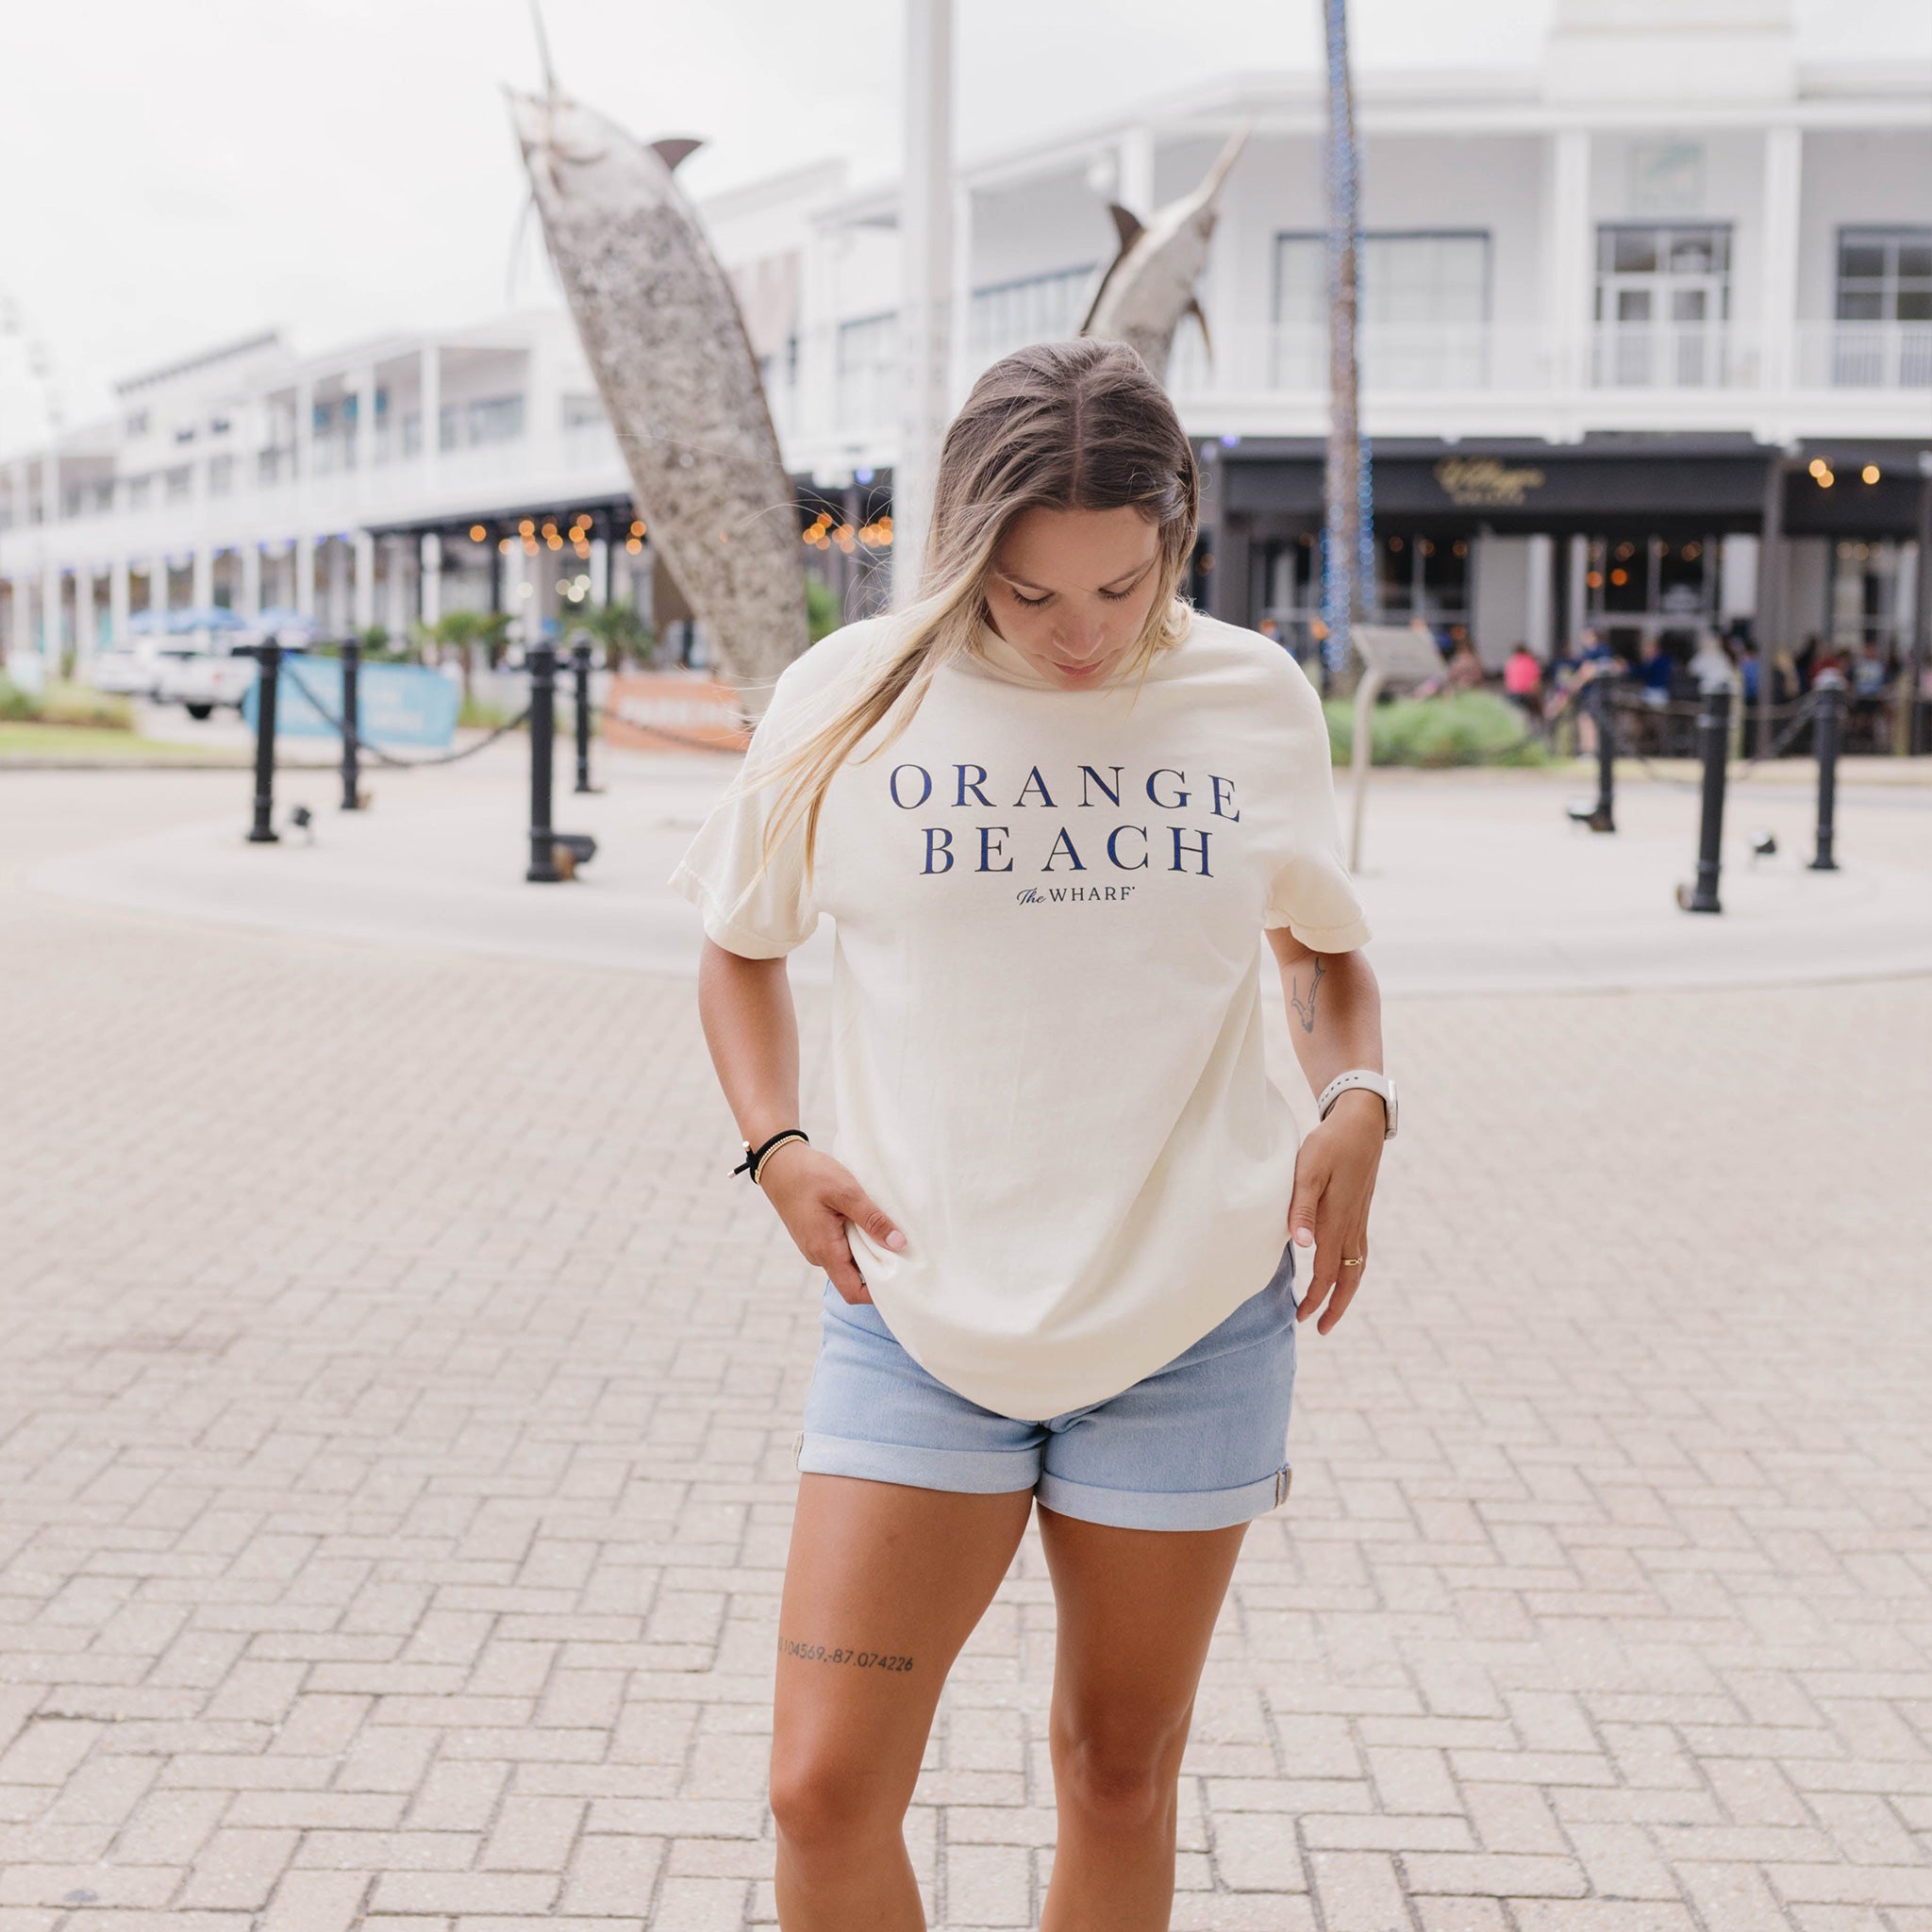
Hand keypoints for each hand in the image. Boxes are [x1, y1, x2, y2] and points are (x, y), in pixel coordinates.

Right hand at [756, 1142, 904, 1304]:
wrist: (779, 1162)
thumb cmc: (809, 1174)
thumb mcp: (846, 1192)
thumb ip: (872, 1219)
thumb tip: (899, 1244)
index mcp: (825, 1250)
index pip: (853, 1292)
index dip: (877, 1294)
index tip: (902, 1280)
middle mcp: (818, 1255)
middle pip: (854, 1279)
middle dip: (879, 1270)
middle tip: (905, 1253)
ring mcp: (816, 1246)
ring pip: (849, 1261)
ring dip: (869, 1251)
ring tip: (890, 1233)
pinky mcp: (817, 1235)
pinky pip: (841, 1247)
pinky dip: (858, 1240)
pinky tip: (870, 1223)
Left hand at [1287, 1088, 1384, 1334]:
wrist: (1360, 1123)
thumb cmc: (1329, 1144)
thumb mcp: (1308, 1171)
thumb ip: (1302, 1208)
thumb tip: (1301, 1247)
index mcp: (1337, 1221)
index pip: (1326, 1272)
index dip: (1315, 1299)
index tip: (1302, 1318)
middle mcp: (1352, 1226)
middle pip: (1348, 1278)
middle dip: (1335, 1306)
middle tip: (1321, 1329)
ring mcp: (1359, 1220)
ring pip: (1356, 1267)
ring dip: (1345, 1291)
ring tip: (1331, 1309)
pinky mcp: (1360, 1211)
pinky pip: (1359, 1251)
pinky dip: (1350, 1271)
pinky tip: (1339, 1272)